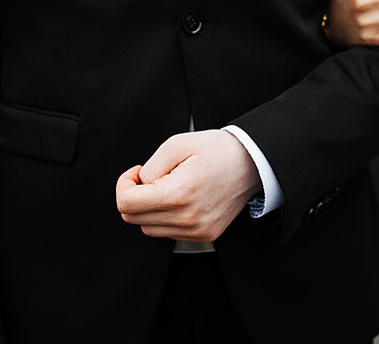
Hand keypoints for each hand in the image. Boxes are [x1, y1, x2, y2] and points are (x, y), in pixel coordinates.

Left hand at [115, 130, 260, 241]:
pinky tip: (181, 198)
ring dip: (149, 208)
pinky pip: (168, 232)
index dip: (124, 184)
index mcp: (179, 194)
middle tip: (151, 176)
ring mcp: (197, 230)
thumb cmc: (217, 149)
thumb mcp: (177, 144)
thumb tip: (139, 187)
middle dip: (134, 195)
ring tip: (168, 186)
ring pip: (148, 228)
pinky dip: (166, 216)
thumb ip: (150, 167)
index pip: (126, 204)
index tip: (138, 171)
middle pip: (133, 218)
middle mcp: (188, 219)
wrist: (254, 163)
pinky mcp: (205, 235)